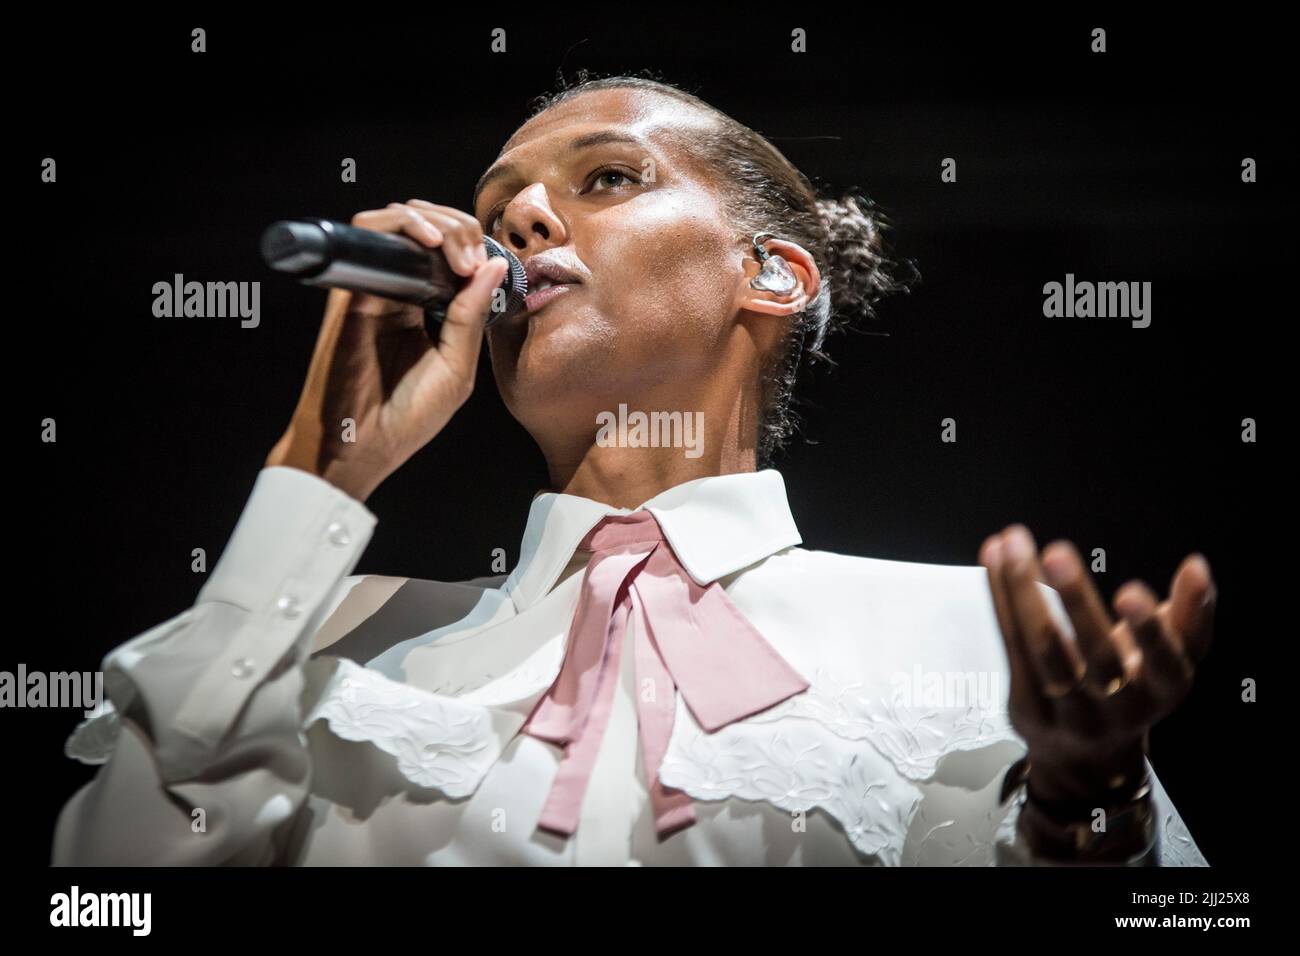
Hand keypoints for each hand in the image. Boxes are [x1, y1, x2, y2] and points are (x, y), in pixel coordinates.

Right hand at [266, 201, 508, 501]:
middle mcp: (397, 293)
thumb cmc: (407, 418)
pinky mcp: (351, 289)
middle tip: (472, 257)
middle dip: (458, 227)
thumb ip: (473, 316)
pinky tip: (430, 243)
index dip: (471, 245)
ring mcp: (373, 288)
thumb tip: (492, 265)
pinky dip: (401, 225)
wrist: (361, 447)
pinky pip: (368, 236)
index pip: (448, 254)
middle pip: (426, 229)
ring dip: (435, 222)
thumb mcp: (456, 368)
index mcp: (424, 311)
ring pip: (399, 222)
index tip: (489, 266)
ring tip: (455, 253)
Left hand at [979, 525, 1215, 807]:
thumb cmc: (1134, 688)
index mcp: (1164, 691)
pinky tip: (993, 558)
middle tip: (1057, 553)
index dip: (1150, 630)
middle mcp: (1119, 709)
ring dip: (1023, 592)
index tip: (1131, 590)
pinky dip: (1001, 599)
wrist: (1086, 758)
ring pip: (1044, 649)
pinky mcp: (1028, 707)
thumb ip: (1188, 615)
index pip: (1164, 663)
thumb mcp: (1171, 660)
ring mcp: (1069, 713)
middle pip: (1096, 655)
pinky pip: (1011, 646)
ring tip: (1012, 543)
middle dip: (1076, 601)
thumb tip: (1196, 565)